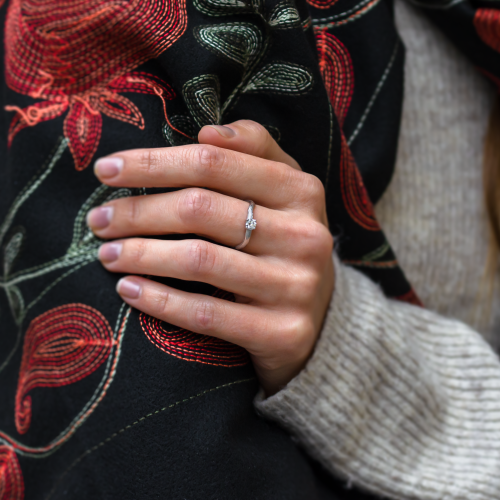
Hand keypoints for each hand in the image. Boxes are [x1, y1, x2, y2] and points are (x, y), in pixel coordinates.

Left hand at [87, 121, 333, 395]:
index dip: (155, 163)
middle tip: (99, 220)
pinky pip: (206, 314)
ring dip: (140, 254)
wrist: (319, 320)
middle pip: (201, 209)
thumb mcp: (283, 193)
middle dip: (138, 211)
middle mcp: (305, 235)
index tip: (107, 171)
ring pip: (200, 260)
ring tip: (107, 254)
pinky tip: (128, 290)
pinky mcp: (283, 332)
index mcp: (301, 191)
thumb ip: (255, 152)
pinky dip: (159, 300)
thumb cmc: (284, 246)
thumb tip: (207, 133)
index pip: (215, 163)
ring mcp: (296, 286)